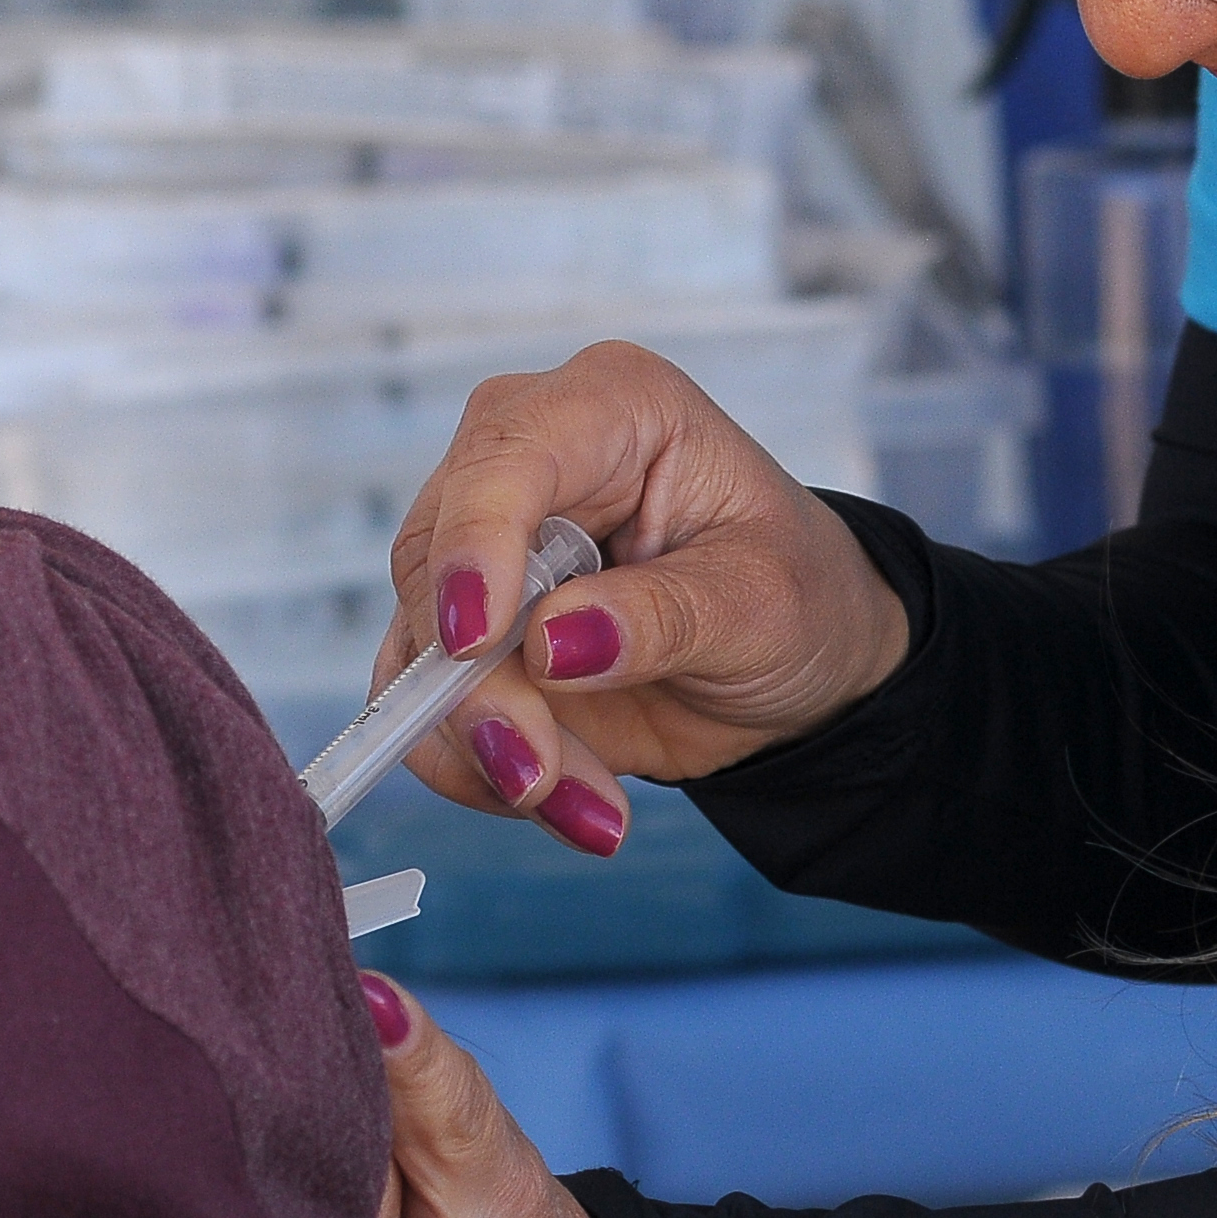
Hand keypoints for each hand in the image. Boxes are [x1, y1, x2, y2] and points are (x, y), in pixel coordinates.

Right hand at [373, 342, 912, 848]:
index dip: (474, 543)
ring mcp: (486, 549)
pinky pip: (424, 707)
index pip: (505, 454)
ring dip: (484, 745)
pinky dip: (479, 770)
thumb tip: (551, 644)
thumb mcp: (760, 605)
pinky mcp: (468, 634)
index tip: (476, 642)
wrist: (797, 661)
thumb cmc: (797, 596)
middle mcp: (528, 463)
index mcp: (610, 408)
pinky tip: (571, 806)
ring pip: (419, 647)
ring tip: (589, 810)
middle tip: (539, 776)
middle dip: (478, 685)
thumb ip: (660, 619)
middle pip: (434, 561)